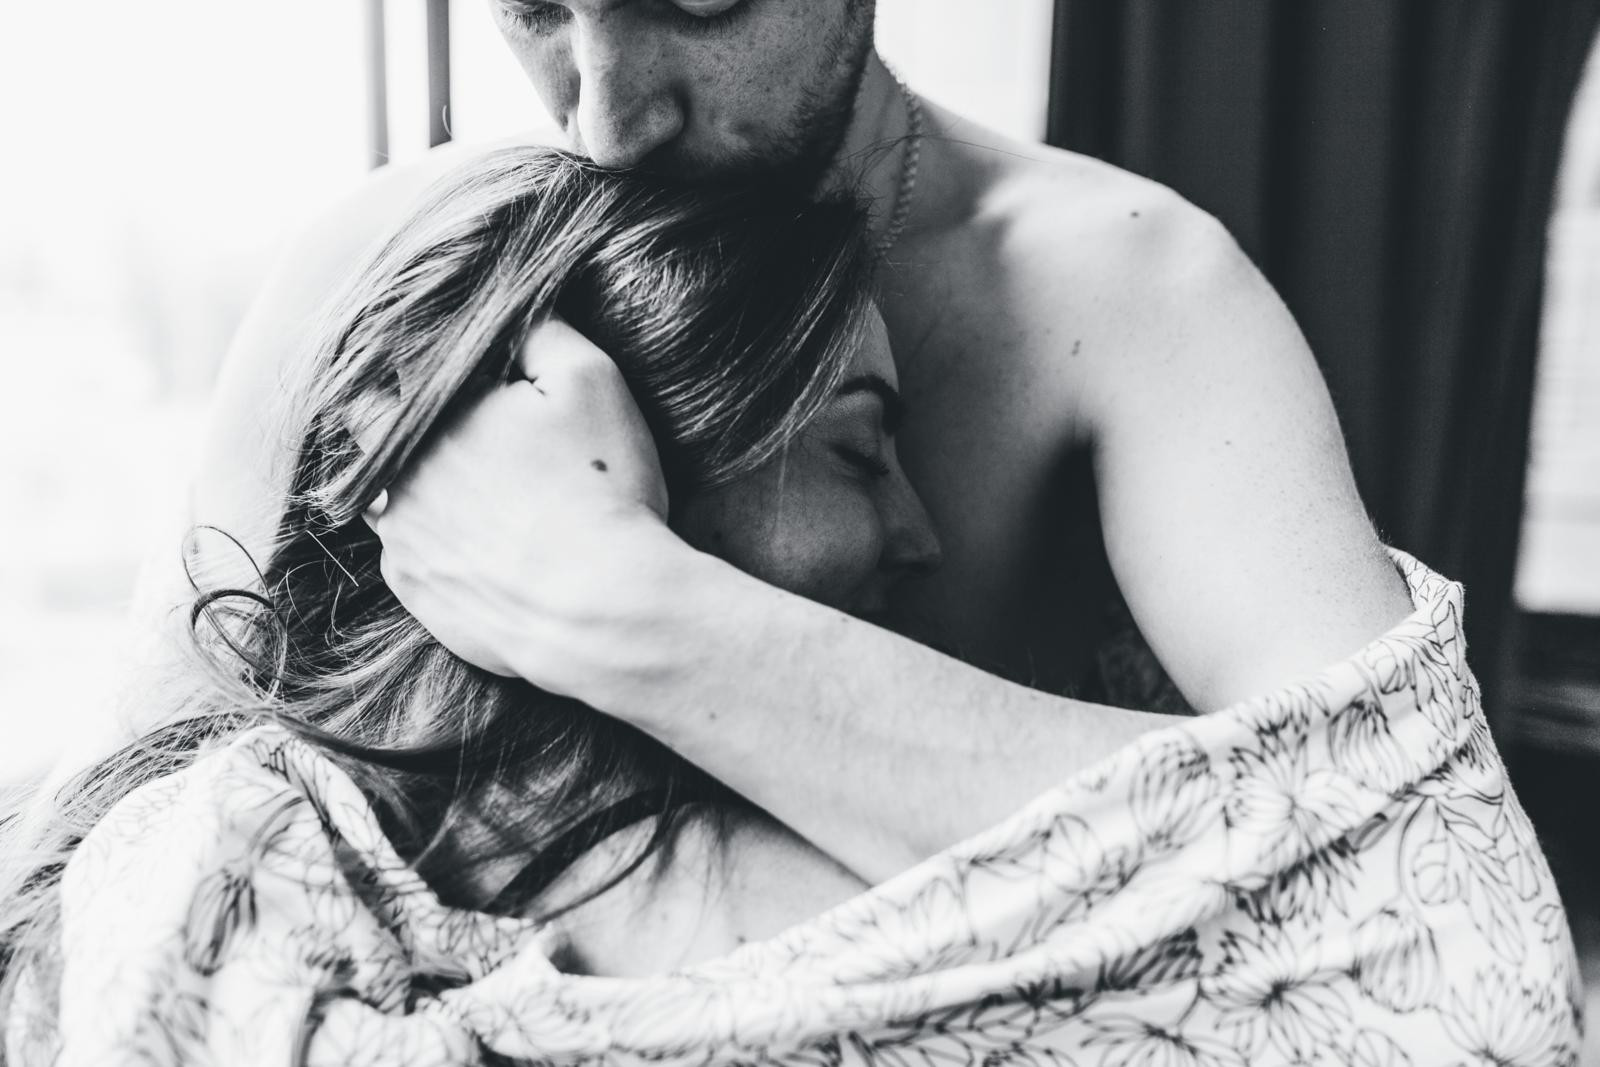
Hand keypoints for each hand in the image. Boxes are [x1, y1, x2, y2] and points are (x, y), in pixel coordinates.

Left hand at [366, 317, 676, 686]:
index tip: (443, 353)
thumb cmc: (602, 487)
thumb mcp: (590, 381)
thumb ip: (541, 329)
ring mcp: (400, 531)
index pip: (395, 354)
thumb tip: (512, 302)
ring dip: (402, 476)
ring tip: (456, 481)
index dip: (417, 346)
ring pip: (376, 486)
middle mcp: (401, 466)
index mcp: (437, 407)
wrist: (600, 608)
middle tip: (438, 411)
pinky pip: (399, 547)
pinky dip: (425, 536)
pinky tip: (471, 539)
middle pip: (364, 417)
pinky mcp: (414, 585)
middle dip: (389, 406)